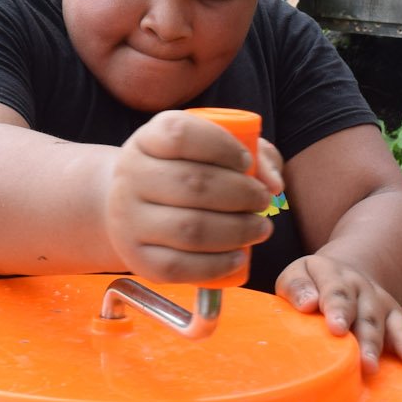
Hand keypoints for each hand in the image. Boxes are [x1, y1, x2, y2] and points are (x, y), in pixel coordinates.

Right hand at [103, 110, 277, 283]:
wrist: (132, 206)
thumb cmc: (182, 172)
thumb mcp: (210, 150)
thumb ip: (253, 153)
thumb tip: (273, 182)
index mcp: (147, 139)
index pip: (181, 134)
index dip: (222, 146)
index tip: (246, 161)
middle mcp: (130, 176)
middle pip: (192, 184)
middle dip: (241, 194)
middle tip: (262, 200)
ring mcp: (129, 219)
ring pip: (189, 229)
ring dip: (237, 230)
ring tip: (260, 228)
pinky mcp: (137, 258)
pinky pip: (178, 267)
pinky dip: (217, 264)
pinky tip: (239, 256)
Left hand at [277, 254, 401, 384]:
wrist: (345, 272)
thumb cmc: (313, 284)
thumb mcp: (297, 274)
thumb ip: (297, 286)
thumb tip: (307, 303)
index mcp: (337, 277)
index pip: (337, 293)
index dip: (338, 309)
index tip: (336, 329)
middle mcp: (367, 292)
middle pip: (370, 318)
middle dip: (371, 342)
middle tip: (368, 365)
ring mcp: (388, 310)